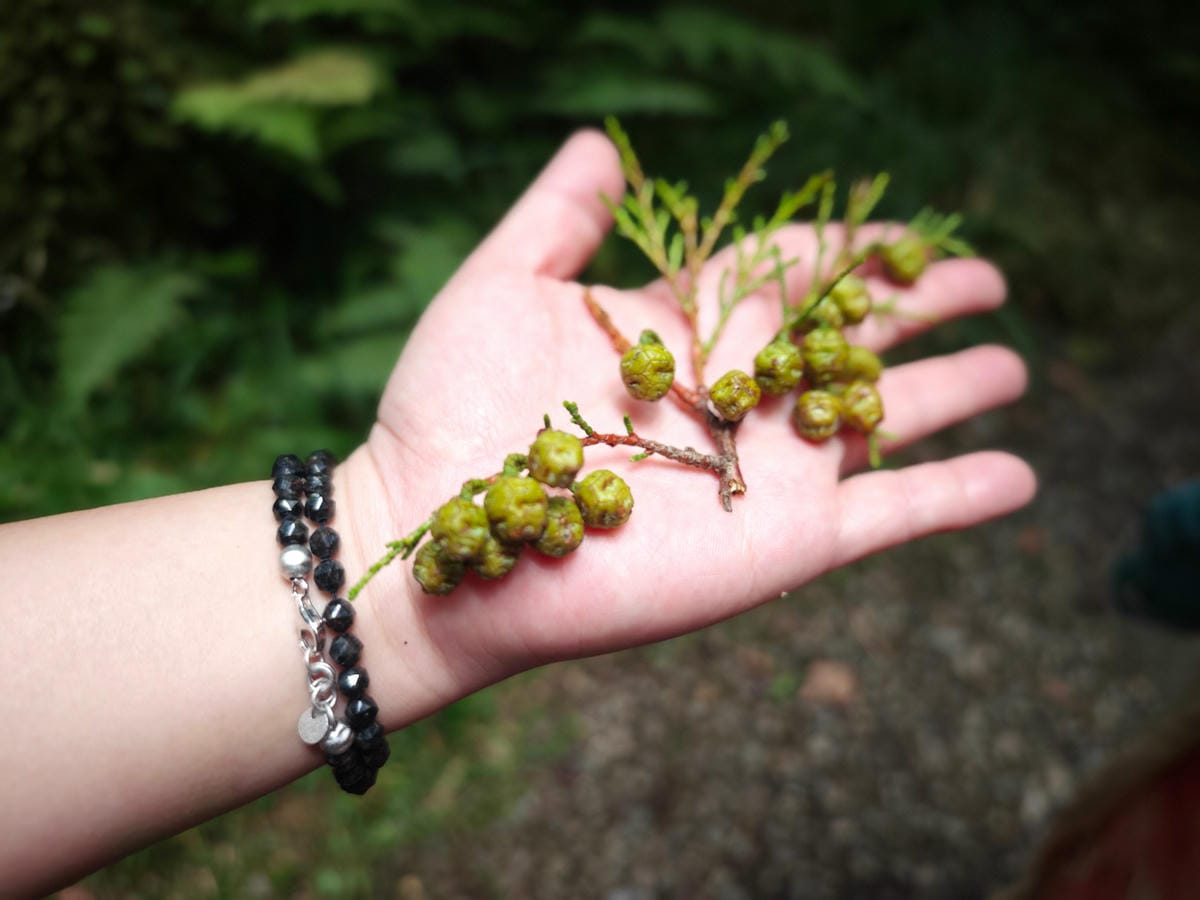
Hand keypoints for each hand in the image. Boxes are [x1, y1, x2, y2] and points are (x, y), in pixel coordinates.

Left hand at [344, 132, 1035, 722]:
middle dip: (920, 309)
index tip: (911, 235)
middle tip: (988, 281)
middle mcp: (738, 395)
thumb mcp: (501, 284)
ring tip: (1011, 367)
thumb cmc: (450, 407)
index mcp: (686, 327)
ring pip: (885, 419)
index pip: (795, 272)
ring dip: (952, 393)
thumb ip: (558, 217)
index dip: (856, 250)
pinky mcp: (788, 542)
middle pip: (853, 338)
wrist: (447, 536)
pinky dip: (957, 496)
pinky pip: (893, 514)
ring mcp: (768, 470)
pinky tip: (1019, 477)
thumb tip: (601, 144)